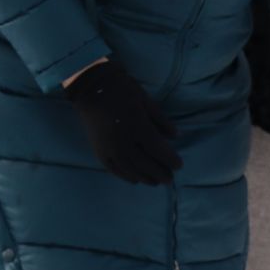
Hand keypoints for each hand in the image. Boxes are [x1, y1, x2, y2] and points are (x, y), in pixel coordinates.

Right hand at [63, 60, 182, 185]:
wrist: (90, 87)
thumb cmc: (122, 90)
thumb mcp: (146, 101)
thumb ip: (161, 120)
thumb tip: (176, 136)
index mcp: (137, 126)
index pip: (158, 149)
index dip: (170, 159)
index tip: (179, 165)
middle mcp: (122, 141)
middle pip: (145, 163)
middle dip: (160, 173)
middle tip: (170, 179)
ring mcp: (108, 147)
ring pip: (129, 169)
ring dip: (144, 177)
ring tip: (156, 182)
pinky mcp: (97, 150)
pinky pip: (112, 168)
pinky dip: (125, 176)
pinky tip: (135, 180)